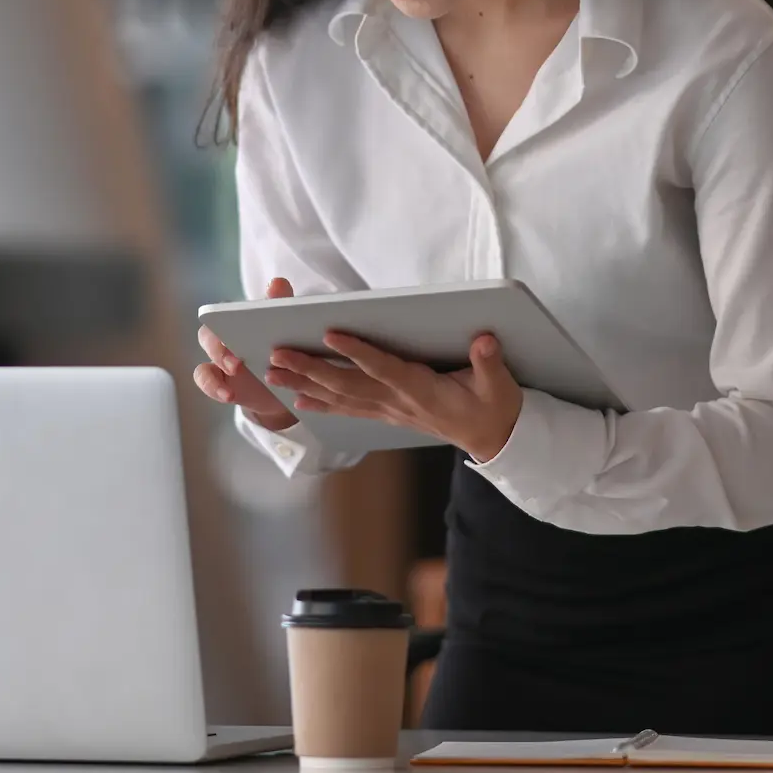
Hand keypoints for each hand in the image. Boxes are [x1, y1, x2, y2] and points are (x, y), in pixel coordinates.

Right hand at [195, 277, 300, 431]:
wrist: (288, 383)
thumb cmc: (284, 348)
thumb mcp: (287, 328)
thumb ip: (280, 305)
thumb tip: (277, 282)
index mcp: (237, 321)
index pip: (222, 312)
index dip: (225, 316)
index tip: (238, 323)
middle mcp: (223, 339)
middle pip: (208, 336)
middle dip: (220, 347)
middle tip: (237, 358)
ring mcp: (219, 363)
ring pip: (204, 362)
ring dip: (217, 368)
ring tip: (234, 371)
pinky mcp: (219, 382)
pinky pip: (207, 383)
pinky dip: (214, 389)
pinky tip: (229, 396)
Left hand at [265, 330, 522, 463]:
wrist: (492, 438)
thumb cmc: (493, 407)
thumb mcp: (499, 385)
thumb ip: (489, 363)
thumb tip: (485, 340)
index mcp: (422, 390)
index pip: (383, 368)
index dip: (357, 352)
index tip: (330, 333)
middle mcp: (398, 402)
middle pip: (348, 384)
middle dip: (310, 368)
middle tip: (277, 354)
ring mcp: (390, 410)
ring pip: (341, 396)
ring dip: (305, 383)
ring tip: (273, 372)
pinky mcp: (388, 413)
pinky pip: (348, 409)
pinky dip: (321, 403)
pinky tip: (298, 398)